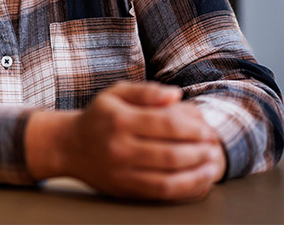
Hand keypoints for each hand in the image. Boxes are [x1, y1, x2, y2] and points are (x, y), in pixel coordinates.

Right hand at [26, 81, 226, 200]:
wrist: (68, 146)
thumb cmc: (99, 116)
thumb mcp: (117, 93)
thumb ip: (147, 91)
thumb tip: (177, 95)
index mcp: (119, 119)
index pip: (166, 123)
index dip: (194, 128)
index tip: (208, 129)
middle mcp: (119, 147)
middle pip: (171, 153)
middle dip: (200, 151)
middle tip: (215, 147)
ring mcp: (121, 171)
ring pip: (169, 178)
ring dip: (198, 173)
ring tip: (212, 165)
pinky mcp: (124, 189)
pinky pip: (161, 193)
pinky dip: (185, 189)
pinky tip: (198, 180)